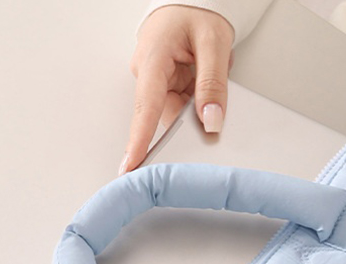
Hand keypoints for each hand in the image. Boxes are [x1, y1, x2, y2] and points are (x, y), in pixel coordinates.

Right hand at [120, 6, 234, 174]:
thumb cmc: (198, 11)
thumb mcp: (214, 43)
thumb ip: (213, 84)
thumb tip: (211, 121)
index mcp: (152, 58)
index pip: (146, 108)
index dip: (139, 140)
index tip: (131, 166)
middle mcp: (148, 72)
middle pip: (163, 115)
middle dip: (187, 119)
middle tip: (207, 109)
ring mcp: (156, 79)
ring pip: (175, 112)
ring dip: (195, 107)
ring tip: (207, 78)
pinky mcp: (165, 84)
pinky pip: (181, 105)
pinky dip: (195, 102)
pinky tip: (203, 87)